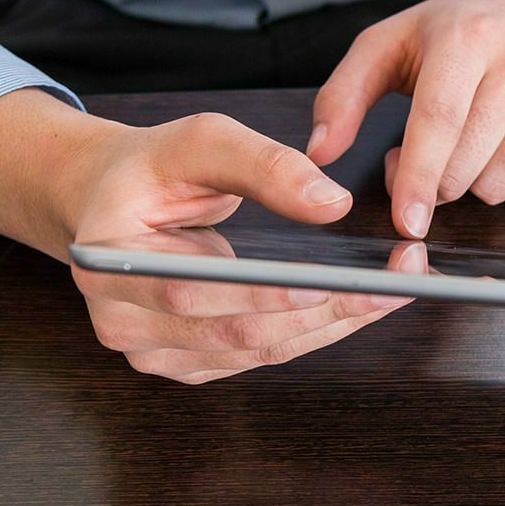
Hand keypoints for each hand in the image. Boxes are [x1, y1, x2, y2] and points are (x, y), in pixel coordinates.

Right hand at [0, 90, 411, 382]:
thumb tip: (332, 204)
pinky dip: (315, 332)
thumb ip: (264, 166)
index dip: (259, 295)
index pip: (189, 292)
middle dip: (324, 309)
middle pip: (235, 332)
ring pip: (257, 351)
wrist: (113, 204)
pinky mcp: (188, 363)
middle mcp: (122, 322)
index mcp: (108, 263)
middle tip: (396, 280)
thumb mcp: (199, 142)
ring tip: (394, 290)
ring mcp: (154, 352)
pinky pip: (260, 355)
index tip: (325, 285)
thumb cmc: (151, 170)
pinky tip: (359, 306)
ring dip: (333, 325)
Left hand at [307, 0, 504, 238]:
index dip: (417, 177)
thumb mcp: (394, 40)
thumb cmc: (466, 26)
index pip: (439, 121)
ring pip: (503, 184)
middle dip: (436, 180)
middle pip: (467, 164)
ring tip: (472, 141)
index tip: (406, 222)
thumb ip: (344, 94)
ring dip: (475, 182)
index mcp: (468, 35)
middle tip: (430, 152)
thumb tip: (318, 152)